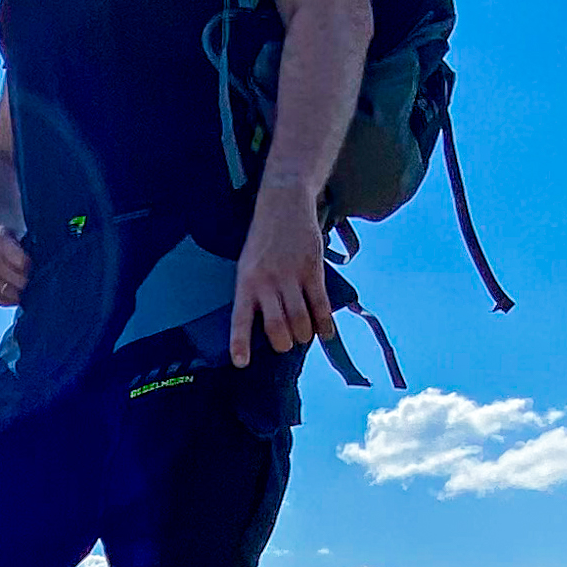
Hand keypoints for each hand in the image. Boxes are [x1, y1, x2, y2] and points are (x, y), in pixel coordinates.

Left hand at [229, 177, 329, 366]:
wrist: (284, 203)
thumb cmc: (264, 238)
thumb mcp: (248, 263)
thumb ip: (255, 292)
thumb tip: (267, 325)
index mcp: (245, 281)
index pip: (240, 318)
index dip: (240, 343)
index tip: (241, 363)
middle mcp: (266, 281)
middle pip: (277, 326)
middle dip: (284, 343)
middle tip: (286, 343)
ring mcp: (290, 276)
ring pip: (300, 320)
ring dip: (304, 334)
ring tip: (304, 334)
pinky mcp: (312, 269)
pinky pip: (320, 304)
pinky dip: (324, 323)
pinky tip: (326, 332)